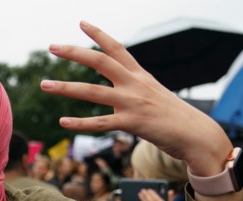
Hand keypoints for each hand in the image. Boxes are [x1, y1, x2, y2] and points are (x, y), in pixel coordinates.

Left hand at [41, 21, 231, 176]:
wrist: (198, 135)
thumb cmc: (176, 118)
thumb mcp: (155, 96)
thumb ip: (135, 91)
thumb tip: (119, 95)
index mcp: (140, 76)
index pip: (117, 48)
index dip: (98, 34)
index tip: (81, 22)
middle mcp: (135, 85)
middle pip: (99, 62)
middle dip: (74, 52)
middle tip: (51, 46)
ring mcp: (133, 103)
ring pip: (92, 92)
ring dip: (65, 88)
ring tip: (44, 85)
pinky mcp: (133, 124)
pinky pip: (101, 123)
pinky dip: (80, 123)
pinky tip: (63, 122)